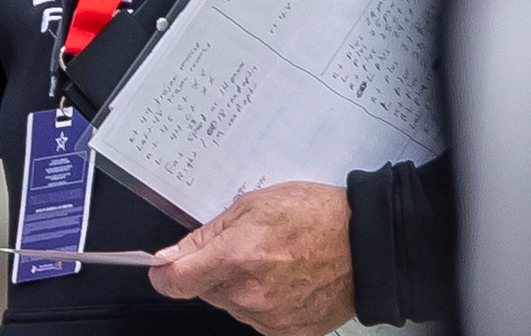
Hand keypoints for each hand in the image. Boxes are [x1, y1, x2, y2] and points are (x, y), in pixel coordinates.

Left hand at [148, 182, 355, 335]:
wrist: (366, 243)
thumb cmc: (315, 216)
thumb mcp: (251, 206)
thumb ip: (205, 235)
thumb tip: (172, 255)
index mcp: (234, 260)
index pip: (176, 281)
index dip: (164, 273)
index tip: (163, 267)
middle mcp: (249, 295)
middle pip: (205, 291)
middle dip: (212, 271)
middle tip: (242, 248)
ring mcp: (270, 318)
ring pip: (232, 306)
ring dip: (239, 288)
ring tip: (271, 262)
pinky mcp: (290, 333)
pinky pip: (259, 320)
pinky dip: (264, 303)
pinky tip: (284, 281)